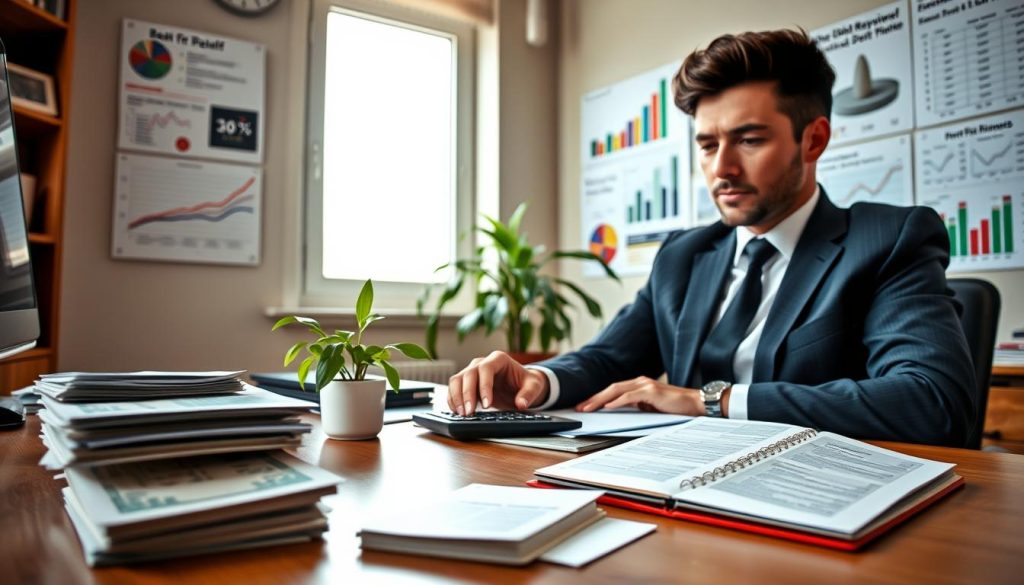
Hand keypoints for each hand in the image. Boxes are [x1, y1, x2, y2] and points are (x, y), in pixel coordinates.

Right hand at [447, 351, 549, 415]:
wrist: (519, 384)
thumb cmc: (525, 382)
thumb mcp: (534, 386)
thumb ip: (529, 394)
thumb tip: (521, 404)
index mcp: (499, 359)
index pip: (486, 369)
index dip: (484, 386)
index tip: (487, 404)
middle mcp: (482, 363)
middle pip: (468, 374)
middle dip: (467, 394)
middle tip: (470, 412)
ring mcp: (472, 372)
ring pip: (457, 380)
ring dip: (456, 397)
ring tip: (462, 414)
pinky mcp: (466, 382)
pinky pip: (454, 388)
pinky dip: (453, 400)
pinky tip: (457, 411)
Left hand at [576, 376, 704, 414]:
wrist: (696, 405)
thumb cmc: (675, 408)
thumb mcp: (651, 407)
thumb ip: (637, 406)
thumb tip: (619, 411)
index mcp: (639, 385)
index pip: (613, 390)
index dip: (598, 398)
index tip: (585, 406)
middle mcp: (640, 382)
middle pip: (611, 388)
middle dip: (594, 398)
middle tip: (580, 408)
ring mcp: (646, 385)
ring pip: (617, 390)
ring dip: (601, 399)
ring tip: (589, 408)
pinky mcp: (652, 391)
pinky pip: (630, 396)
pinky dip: (617, 401)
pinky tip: (608, 407)